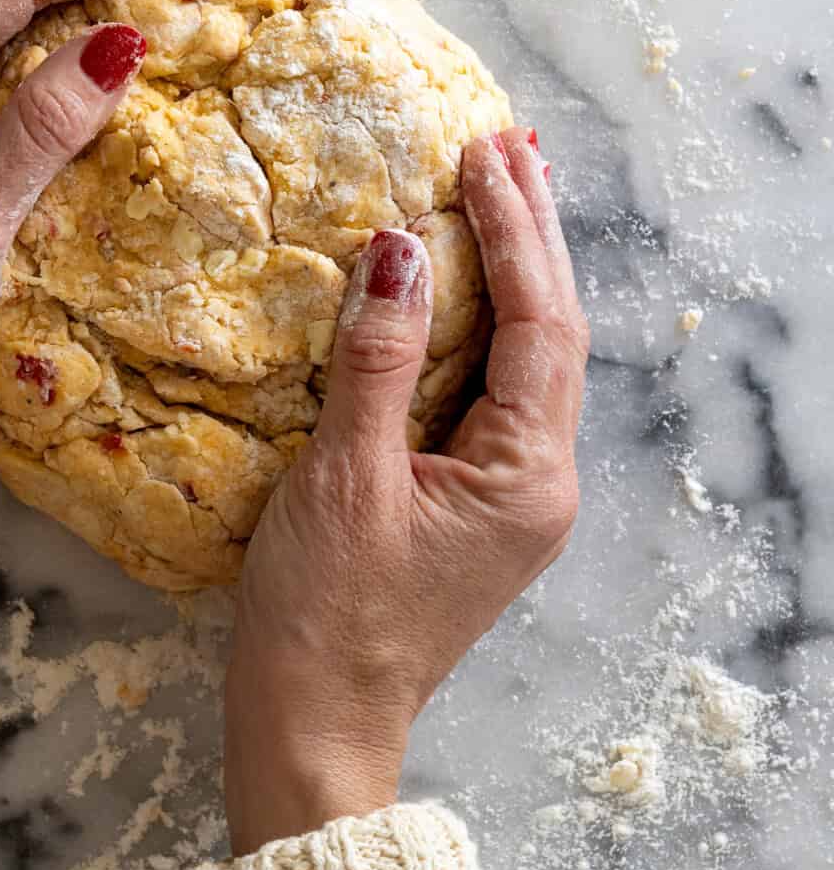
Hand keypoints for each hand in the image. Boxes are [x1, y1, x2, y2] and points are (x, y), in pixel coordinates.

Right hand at [224, 127, 589, 855]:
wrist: (315, 724)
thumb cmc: (325, 618)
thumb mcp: (345, 479)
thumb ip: (379, 361)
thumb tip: (402, 249)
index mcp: (527, 476)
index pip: (540, 324)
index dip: (516, 232)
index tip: (485, 153)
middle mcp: (541, 482)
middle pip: (553, 334)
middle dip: (533, 235)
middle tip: (511, 145)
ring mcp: (513, 497)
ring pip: (528, 361)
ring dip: (514, 273)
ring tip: (501, 188)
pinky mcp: (476, 506)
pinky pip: (493, 393)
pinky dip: (481, 327)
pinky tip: (460, 288)